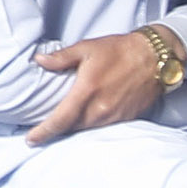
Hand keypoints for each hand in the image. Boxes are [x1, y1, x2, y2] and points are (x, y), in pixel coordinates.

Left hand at [28, 30, 172, 145]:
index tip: (31, 139)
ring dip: (73, 128)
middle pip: (71, 128)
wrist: (155, 57)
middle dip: (56, 131)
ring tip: (61, 124)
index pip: (60, 120)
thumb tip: (39, 60)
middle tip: (42, 130)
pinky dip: (91, 125)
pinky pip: (103, 127)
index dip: (43, 132)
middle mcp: (100, 109)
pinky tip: (86, 118)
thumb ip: (61, 57)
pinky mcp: (126, 118)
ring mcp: (114, 116)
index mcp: (87, 91)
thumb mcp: (87, 47)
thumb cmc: (120, 49)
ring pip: (87, 129)